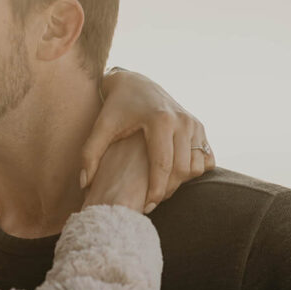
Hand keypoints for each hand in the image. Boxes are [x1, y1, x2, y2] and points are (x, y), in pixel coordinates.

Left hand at [81, 68, 215, 212]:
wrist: (136, 83)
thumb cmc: (116, 108)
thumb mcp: (101, 127)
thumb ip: (89, 154)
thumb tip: (84, 184)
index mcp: (159, 120)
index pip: (163, 165)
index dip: (156, 191)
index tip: (146, 207)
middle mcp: (181, 120)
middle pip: (182, 169)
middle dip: (168, 190)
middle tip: (152, 201)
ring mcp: (193, 123)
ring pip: (196, 165)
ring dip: (182, 182)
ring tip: (161, 189)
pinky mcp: (199, 126)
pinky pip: (206, 157)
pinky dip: (195, 170)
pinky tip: (175, 175)